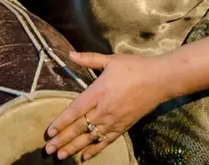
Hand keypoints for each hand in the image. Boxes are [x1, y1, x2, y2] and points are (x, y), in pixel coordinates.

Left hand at [45, 52, 169, 160]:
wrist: (160, 80)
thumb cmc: (135, 67)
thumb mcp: (111, 60)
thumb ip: (89, 59)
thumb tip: (71, 54)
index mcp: (99, 92)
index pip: (75, 110)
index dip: (61, 122)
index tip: (50, 131)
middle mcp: (104, 109)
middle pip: (80, 127)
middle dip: (63, 139)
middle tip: (48, 149)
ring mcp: (114, 120)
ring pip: (90, 137)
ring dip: (74, 147)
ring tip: (61, 156)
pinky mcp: (124, 126)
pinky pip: (106, 141)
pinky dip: (95, 149)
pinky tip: (84, 156)